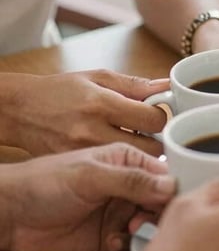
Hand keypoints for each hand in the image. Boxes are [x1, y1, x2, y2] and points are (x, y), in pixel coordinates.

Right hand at [0, 70, 168, 155]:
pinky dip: (121, 166)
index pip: (154, 120)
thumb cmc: (60, 91)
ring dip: (141, 157)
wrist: (18, 111)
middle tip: (150, 135)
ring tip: (134, 144)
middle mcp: (92, 131)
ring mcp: (83, 153)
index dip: (162, 117)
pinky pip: (113, 172)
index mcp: (102, 104)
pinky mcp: (77, 168)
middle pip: (151, 149)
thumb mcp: (97, 77)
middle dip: (158, 142)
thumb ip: (136, 84)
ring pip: (134, 165)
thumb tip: (168, 86)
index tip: (155, 115)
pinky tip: (116, 155)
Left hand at [0, 143, 172, 250]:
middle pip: (162, 200)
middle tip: (146, 219)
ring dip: (145, 228)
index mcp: (128, 161)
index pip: (165, 173)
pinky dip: (128, 244)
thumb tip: (171, 185)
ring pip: (151, 222)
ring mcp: (119, 210)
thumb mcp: (91, 176)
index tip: (172, 201)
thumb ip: (133, 180)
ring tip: (129, 229)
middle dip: (160, 212)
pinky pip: (133, 241)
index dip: (173, 188)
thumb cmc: (43, 183)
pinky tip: (112, 242)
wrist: (10, 215)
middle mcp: (128, 185)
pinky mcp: (109, 235)